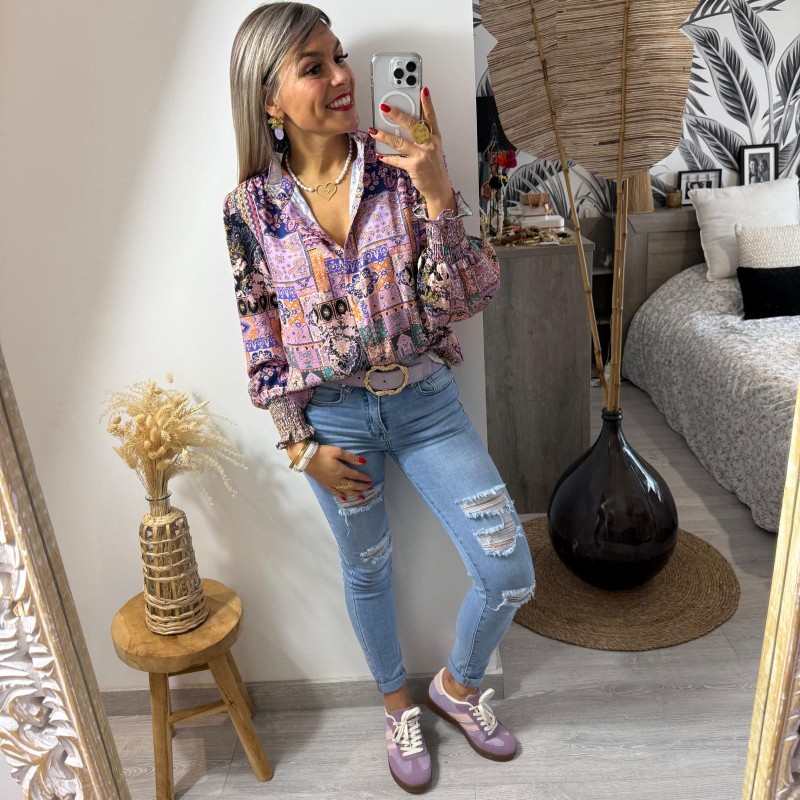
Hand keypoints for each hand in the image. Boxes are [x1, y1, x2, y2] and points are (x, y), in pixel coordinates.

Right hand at [288, 441, 371, 499]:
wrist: (305, 458)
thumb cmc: (322, 453)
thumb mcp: (337, 451)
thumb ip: (350, 457)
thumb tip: (363, 462)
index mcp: (341, 471)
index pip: (355, 476)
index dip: (363, 478)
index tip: (370, 480)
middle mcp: (337, 479)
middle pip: (351, 485)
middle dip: (361, 487)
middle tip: (369, 489)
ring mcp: (330, 483)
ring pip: (344, 490)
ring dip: (354, 493)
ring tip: (361, 497)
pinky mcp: (324, 484)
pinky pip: (334, 492)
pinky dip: (340, 495)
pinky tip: (344, 498)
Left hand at [369, 86, 455, 215]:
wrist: (438, 187)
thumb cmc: (433, 167)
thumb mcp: (432, 148)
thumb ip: (422, 136)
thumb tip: (405, 125)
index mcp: (434, 137)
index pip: (431, 116)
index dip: (427, 103)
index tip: (423, 90)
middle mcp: (429, 144)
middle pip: (412, 125)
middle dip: (397, 115)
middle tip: (385, 107)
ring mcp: (421, 155)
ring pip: (400, 142)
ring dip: (385, 136)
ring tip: (374, 130)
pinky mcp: (414, 166)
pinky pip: (396, 160)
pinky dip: (387, 157)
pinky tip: (379, 154)